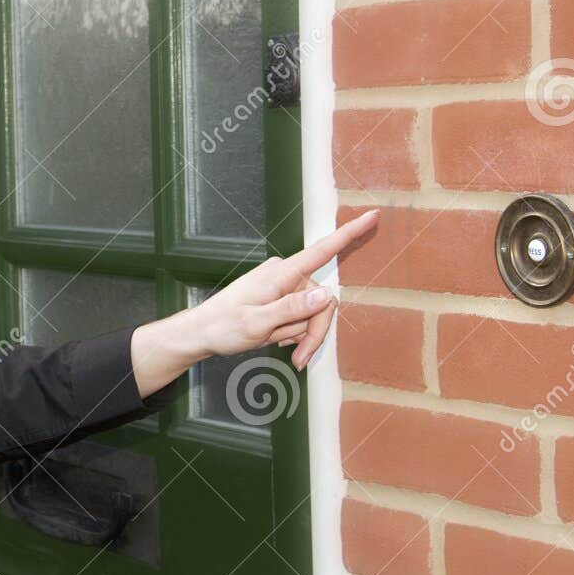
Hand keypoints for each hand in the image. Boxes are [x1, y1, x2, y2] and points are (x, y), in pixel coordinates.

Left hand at [189, 210, 380, 369]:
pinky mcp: (282, 299)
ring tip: (274, 341)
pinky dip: (295, 334)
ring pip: (314, 314)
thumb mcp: (256, 322)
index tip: (372, 216)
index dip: (349, 234)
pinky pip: (303, 319)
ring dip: (300, 335)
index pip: (321, 251)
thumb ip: (292, 308)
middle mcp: (286, 275)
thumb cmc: (222, 326)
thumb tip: (327, 294)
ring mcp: (285, 287)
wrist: (201, 334)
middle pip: (323, 303)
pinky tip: (276, 339)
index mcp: (281, 274)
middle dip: (313, 332)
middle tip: (298, 358)